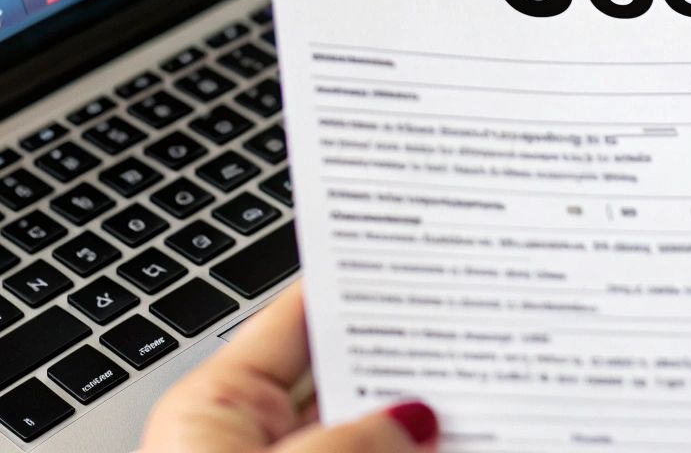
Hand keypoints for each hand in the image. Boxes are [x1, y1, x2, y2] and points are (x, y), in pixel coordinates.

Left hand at [140, 283, 438, 452]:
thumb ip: (348, 441)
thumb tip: (413, 417)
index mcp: (215, 406)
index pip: (294, 319)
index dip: (351, 285)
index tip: (409, 256)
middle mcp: (248, 441)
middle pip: (340, 381)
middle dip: (402, 363)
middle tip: (467, 339)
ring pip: (364, 433)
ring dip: (415, 423)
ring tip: (475, 403)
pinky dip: (415, 452)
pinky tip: (459, 440)